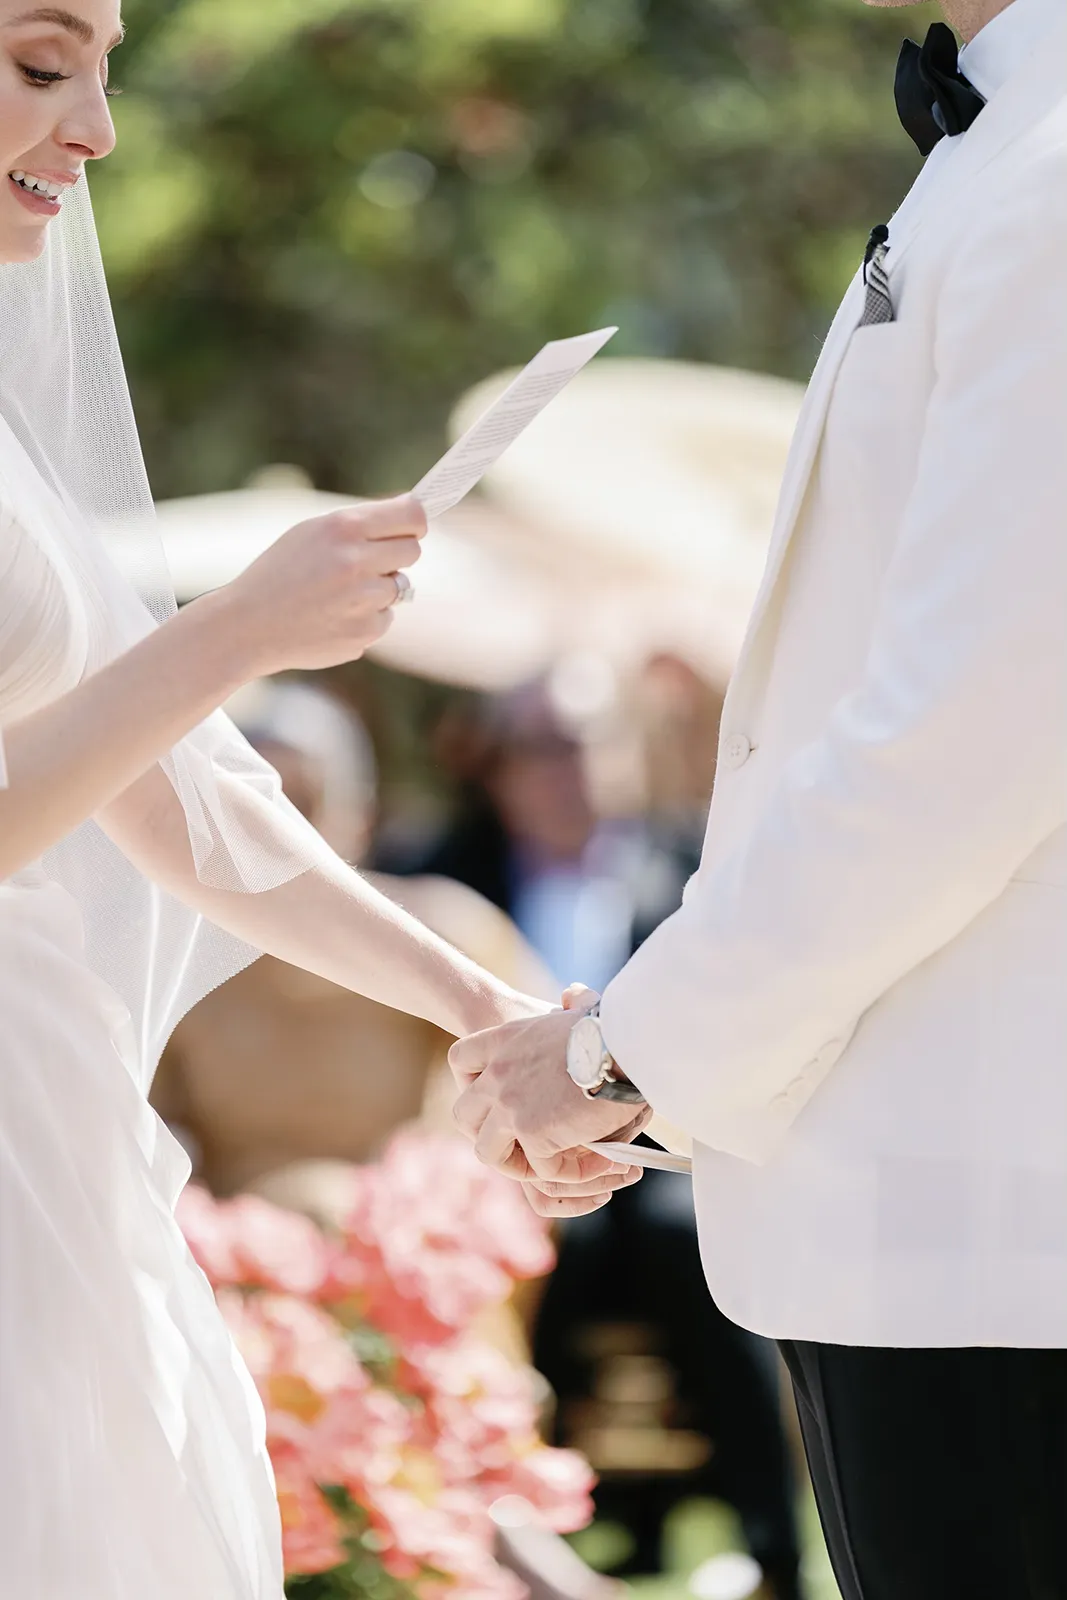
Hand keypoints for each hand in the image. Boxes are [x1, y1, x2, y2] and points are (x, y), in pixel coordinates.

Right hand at [217, 494, 426, 674]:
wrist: (248, 625)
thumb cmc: (280, 573)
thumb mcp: (311, 533)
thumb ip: (360, 525)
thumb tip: (414, 516)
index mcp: (342, 527)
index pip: (412, 516)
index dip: (415, 522)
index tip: (411, 528)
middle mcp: (356, 561)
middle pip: (412, 550)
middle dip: (395, 555)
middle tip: (364, 563)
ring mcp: (362, 600)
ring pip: (400, 586)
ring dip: (378, 589)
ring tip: (338, 594)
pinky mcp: (364, 632)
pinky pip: (386, 618)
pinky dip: (367, 618)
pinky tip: (333, 617)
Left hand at [449, 1000, 650, 1214]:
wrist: (624, 1045)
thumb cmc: (613, 1027)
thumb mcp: (578, 1008)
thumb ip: (570, 1003)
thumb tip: (573, 994)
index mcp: (505, 1040)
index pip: (461, 1060)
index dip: (471, 1082)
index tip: (494, 1096)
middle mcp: (498, 1074)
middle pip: (464, 1114)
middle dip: (487, 1133)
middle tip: (521, 1143)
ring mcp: (510, 1106)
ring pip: (487, 1151)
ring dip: (519, 1164)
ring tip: (554, 1165)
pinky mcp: (533, 1134)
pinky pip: (540, 1169)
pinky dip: (570, 1173)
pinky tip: (600, 1164)